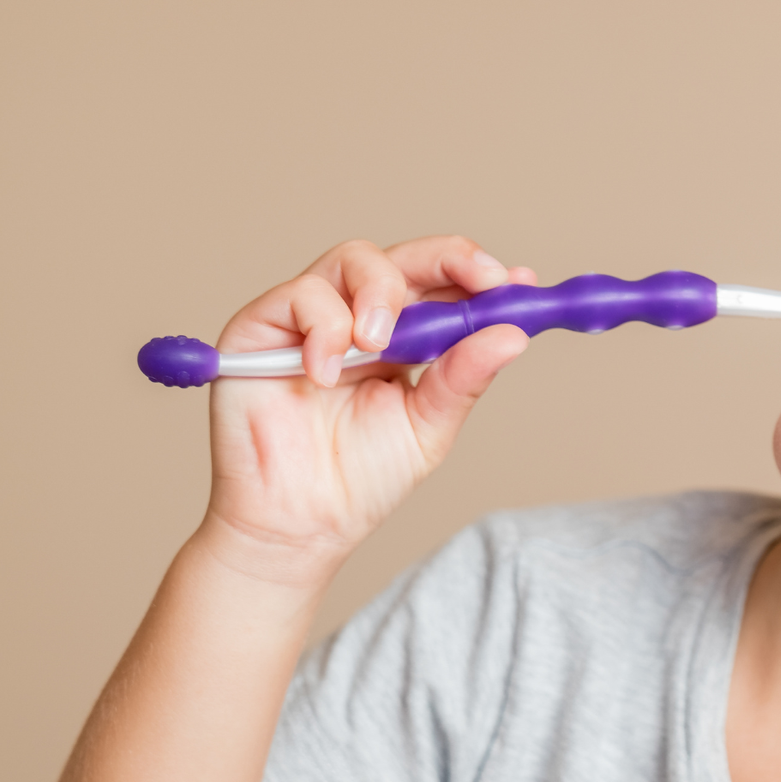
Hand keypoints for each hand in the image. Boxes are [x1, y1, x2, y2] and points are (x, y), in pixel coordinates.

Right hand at [201, 236, 530, 574]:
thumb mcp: (428, 427)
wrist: (300, 524)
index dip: (480, 274)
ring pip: (353, 259)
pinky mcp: (263, 326)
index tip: (517, 283)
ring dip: (381, 293)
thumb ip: (463, 379)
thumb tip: (513, 335)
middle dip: (448, 258)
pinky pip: (300, 295)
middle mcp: (360, 317)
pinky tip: (327, 375)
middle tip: (482, 279)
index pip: (444, 284)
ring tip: (381, 346)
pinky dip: (324, 328)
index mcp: (406, 338)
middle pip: (404, 257)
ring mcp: (311, 318)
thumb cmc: (360, 480)